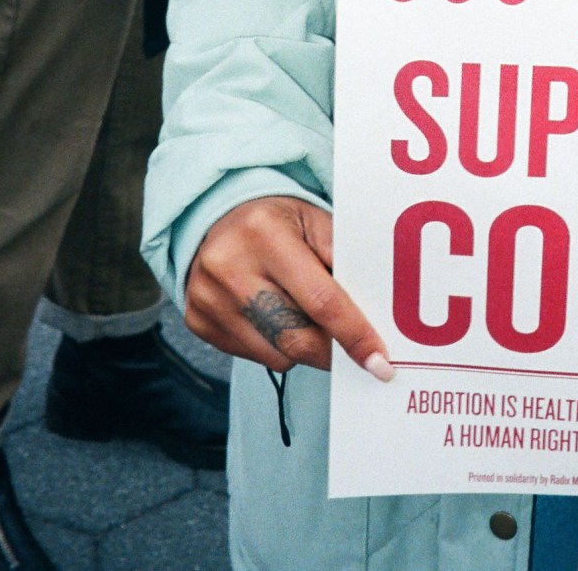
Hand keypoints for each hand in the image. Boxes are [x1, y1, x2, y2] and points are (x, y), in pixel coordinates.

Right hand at [187, 196, 392, 380]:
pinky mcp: (198, 322)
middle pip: (295, 336)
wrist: (214, 214)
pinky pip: (253, 356)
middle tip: (356, 352)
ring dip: (303, 346)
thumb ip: (341, 258)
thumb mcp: (313, 219)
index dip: (353, 334)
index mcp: (264, 234)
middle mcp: (230, 268)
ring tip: (307, 316)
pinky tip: (275, 315)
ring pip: (276, 354)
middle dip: (332, 351)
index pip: (320, 300)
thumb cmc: (276, 219)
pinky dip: (275, 345)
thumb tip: (374, 312)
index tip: (379, 363)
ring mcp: (207, 299)